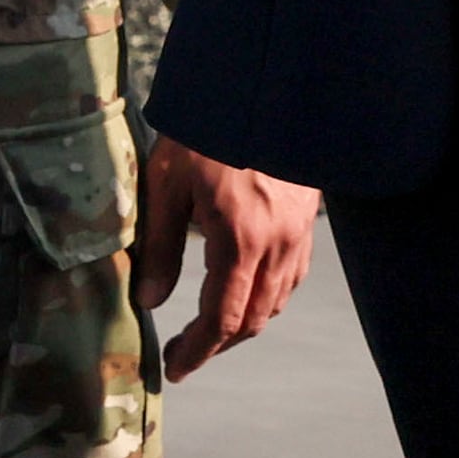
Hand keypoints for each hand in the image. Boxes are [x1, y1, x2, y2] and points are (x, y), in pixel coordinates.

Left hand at [135, 135, 319, 382]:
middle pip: (252, 321)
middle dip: (217, 345)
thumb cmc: (205, 130)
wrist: (260, 89)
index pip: (223, 319)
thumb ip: (160, 247)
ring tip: (207, 332)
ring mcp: (298, 236)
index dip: (198, 351)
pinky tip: (243, 295)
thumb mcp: (168, 183)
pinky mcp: (307, 223)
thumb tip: (151, 301)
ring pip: (275, 303)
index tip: (176, 368)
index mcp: (241, 240)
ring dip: (242, 326)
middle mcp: (277, 246)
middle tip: (184, 355)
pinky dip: (267, 299)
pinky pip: (291, 279)